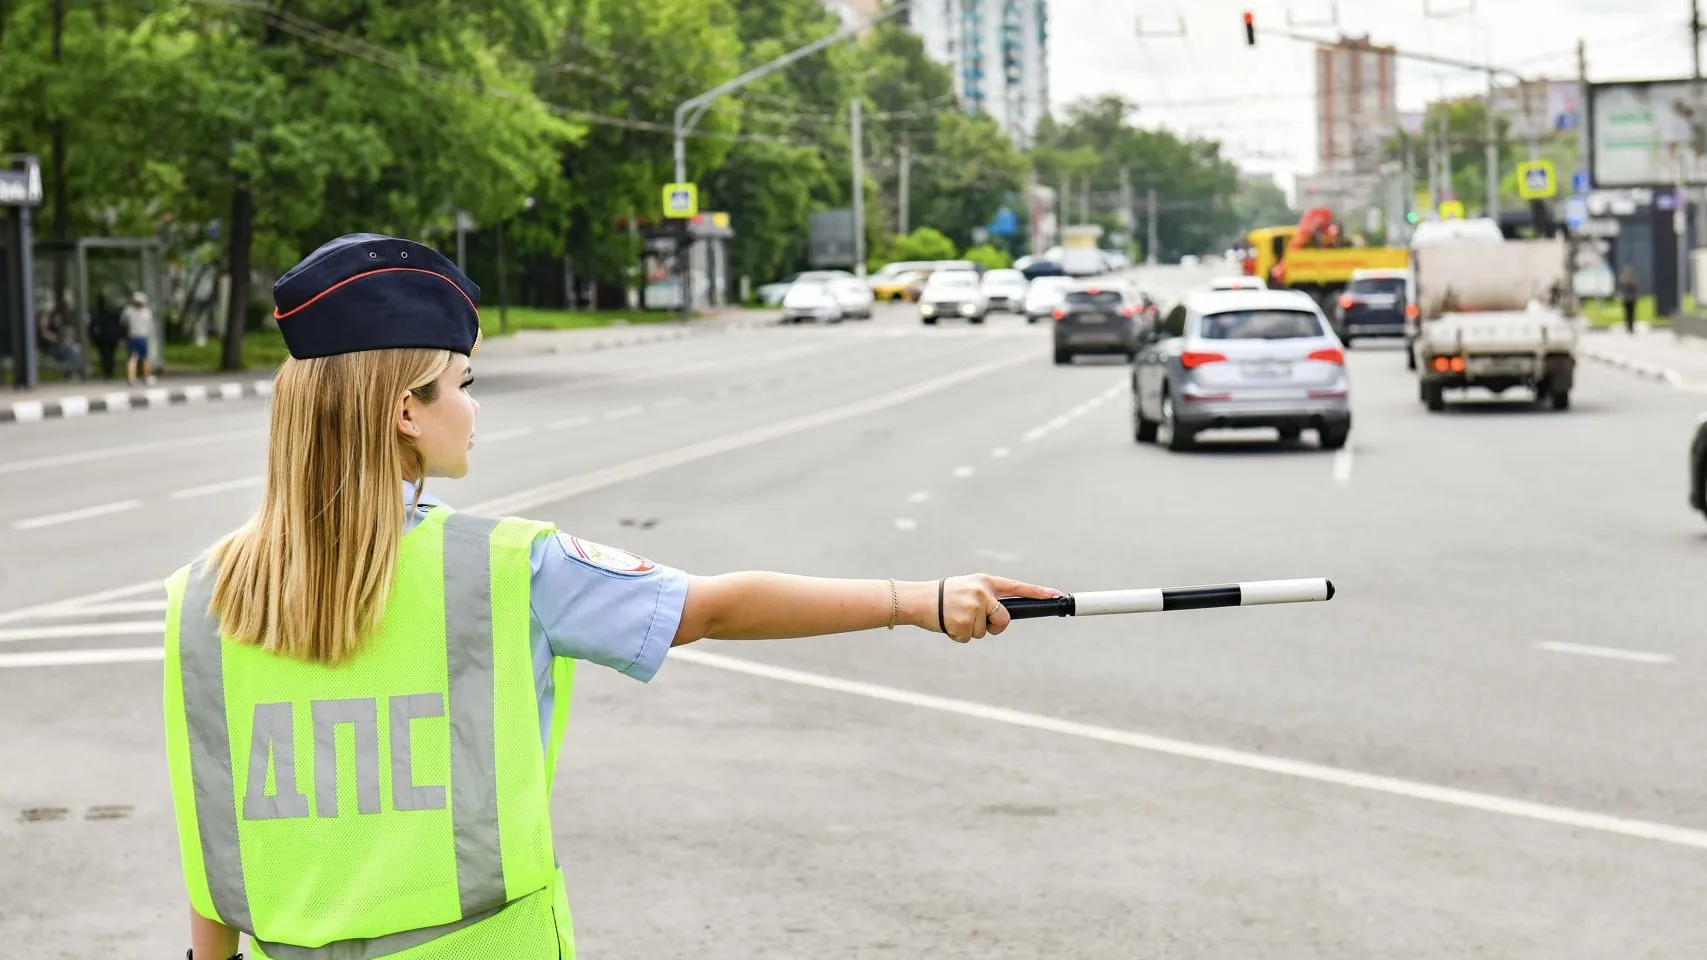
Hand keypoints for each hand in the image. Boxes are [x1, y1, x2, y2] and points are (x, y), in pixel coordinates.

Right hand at [933, 574, 1061, 642]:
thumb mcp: (968, 588)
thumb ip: (987, 597)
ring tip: (954, 616)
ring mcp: (973, 608)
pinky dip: (959, 635)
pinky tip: (949, 624)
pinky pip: (969, 638)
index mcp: (985, 582)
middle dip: (994, 626)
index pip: (1017, 587)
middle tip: (977, 621)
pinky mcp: (962, 622)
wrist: (918, 599)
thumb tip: (1003, 616)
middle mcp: (982, 593)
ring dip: (970, 630)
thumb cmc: (944, 595)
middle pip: (1004, 620)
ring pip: (984, 632)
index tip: (1057, 595)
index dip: (1038, 592)